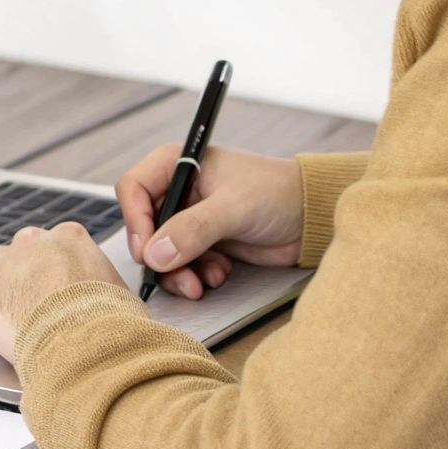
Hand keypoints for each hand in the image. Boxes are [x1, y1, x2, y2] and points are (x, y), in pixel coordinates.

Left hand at [0, 221, 126, 362]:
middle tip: (28, 303)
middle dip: (21, 274)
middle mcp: (34, 243)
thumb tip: (110, 304)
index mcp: (71, 239)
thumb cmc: (109, 325)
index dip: (49, 267)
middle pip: (19, 251)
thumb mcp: (119, 295)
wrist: (83, 342)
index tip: (51, 285)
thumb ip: (103, 288)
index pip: (53, 242)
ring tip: (2, 318)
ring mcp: (4, 264)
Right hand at [116, 144, 303, 298]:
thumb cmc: (278, 193)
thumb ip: (192, 229)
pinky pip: (184, 264)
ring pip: (162, 251)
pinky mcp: (205, 242)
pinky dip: (196, 275)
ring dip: (178, 272)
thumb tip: (154, 254)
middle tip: (176, 275)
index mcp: (178, 164)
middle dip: (159, 256)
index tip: (148, 251)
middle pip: (145, 226)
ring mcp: (191, 217)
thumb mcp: (233, 208)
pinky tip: (220, 274)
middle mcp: (179, 189)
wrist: (314, 216)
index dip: (135, 221)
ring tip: (200, 284)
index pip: (133, 189)